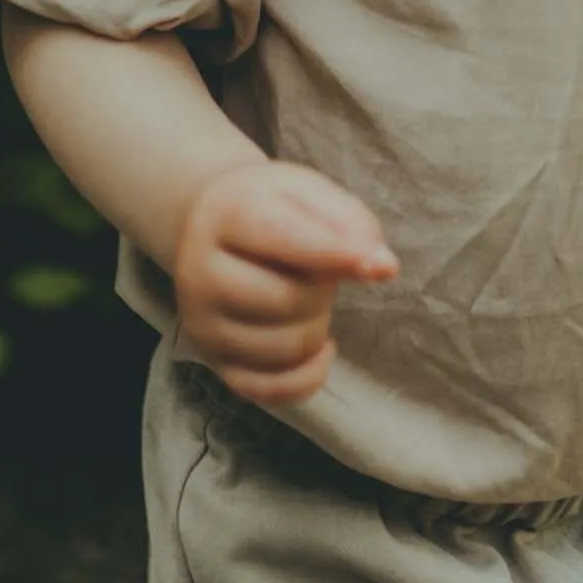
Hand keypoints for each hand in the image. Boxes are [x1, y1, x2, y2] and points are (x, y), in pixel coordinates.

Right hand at [173, 159, 397, 405]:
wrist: (209, 228)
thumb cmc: (271, 207)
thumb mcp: (307, 191)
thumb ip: (347, 219)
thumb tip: (383, 267)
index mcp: (225, 213)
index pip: (282, 237)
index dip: (336, 253)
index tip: (383, 267)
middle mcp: (199, 272)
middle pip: (287, 300)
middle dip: (324, 289)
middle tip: (319, 270)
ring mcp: (203, 323)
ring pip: (285, 349)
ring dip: (317, 326)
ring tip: (306, 297)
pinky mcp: (214, 363)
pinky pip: (272, 391)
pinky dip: (309, 374)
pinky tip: (317, 344)